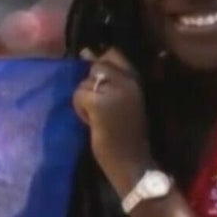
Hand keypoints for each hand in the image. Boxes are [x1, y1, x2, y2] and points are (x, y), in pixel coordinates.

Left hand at [72, 47, 154, 195]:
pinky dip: (80, 110)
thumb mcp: (124, 100)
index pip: (114, 53)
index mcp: (138, 79)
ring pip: (85, 82)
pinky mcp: (99, 102)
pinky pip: (78, 95)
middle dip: (93, 86)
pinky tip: (93, 123)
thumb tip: (87, 53)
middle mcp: (128, 80)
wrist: (133, 163)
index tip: (102, 85)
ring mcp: (114, 89)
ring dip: (86, 100)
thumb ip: (110, 78)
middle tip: (102, 108)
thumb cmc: (127, 134)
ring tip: (99, 118)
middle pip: (97, 66)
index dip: (103, 64)